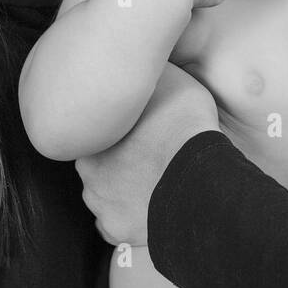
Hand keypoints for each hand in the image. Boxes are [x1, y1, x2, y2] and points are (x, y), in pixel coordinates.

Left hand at [76, 63, 220, 248]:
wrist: (200, 182)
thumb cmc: (184, 126)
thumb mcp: (170, 79)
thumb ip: (148, 74)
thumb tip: (139, 56)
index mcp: (93, 133)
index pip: (92, 126)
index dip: (113, 124)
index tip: (133, 122)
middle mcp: (87, 170)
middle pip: (95, 160)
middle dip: (113, 156)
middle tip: (143, 149)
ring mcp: (100, 204)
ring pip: (102, 192)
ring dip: (119, 186)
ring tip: (150, 177)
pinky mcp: (117, 230)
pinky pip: (113, 223)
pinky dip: (126, 216)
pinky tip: (145, 205)